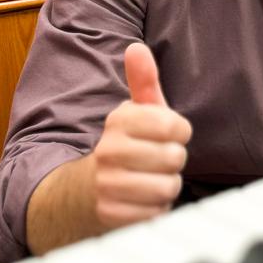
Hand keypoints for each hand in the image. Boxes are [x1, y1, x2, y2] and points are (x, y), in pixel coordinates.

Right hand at [89, 43, 191, 229]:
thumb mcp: (133, 113)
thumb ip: (142, 81)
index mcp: (119, 121)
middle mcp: (109, 151)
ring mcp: (108, 184)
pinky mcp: (112, 215)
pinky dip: (155, 210)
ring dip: (165, 186)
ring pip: (168, 187)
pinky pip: (156, 213)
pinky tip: (141, 200)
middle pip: (175, 157)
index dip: (178, 133)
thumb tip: (137, 47)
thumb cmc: (124, 147)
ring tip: (150, 179)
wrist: (84, 191)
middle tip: (156, 161)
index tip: (166, 135)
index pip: (175, 125)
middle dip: (172, 161)